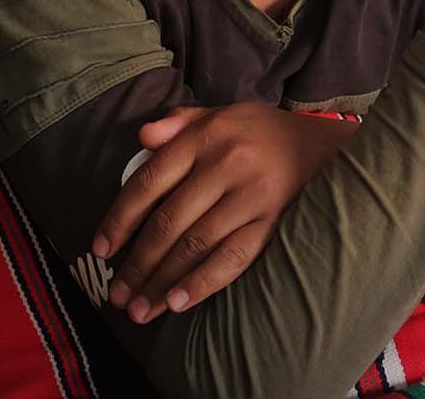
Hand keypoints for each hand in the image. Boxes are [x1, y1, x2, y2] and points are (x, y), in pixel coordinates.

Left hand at [91, 104, 356, 323]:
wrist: (324, 142)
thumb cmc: (262, 132)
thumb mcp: (221, 114)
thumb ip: (180, 122)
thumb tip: (142, 136)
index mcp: (206, 136)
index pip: (150, 183)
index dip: (120, 220)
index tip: (101, 252)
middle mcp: (227, 164)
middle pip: (169, 222)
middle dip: (138, 265)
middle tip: (117, 296)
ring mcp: (252, 193)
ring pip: (195, 244)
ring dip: (162, 281)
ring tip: (140, 310)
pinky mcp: (273, 218)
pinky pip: (234, 256)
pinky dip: (203, 282)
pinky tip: (179, 302)